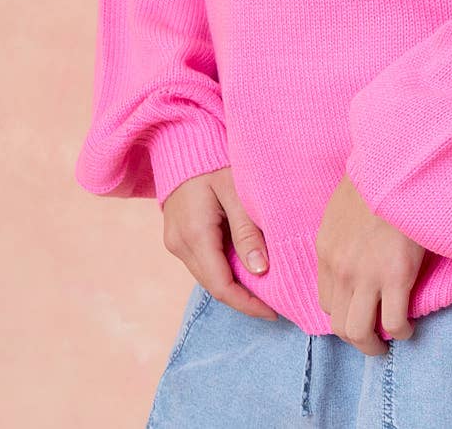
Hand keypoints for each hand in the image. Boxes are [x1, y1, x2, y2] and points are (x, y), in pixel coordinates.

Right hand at [162, 167, 278, 321]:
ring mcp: (174, 242)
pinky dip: (224, 269)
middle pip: (214, 285)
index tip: (275, 311)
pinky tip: (245, 264)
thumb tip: (260, 270)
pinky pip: (203, 263)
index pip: (222, 286)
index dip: (248, 304)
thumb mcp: (236, 190)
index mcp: (194, 234)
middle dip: (244, 297)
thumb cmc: (213, 160)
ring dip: (234, 284)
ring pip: (207, 276)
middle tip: (276, 301)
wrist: (181, 141)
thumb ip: (247, 230)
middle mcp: (179, 244)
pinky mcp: (177, 237)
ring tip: (265, 285)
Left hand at [315, 173, 426, 355]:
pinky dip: (401, 331)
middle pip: (338, 323)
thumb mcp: (342, 210)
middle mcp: (340, 268)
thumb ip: (342, 238)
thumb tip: (353, 255)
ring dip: (373, 344)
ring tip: (388, 340)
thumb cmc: (377, 180)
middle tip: (373, 338)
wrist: (398, 165)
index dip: (344, 311)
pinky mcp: (396, 275)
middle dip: (356, 338)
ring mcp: (366, 275)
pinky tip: (408, 326)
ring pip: (359, 332)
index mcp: (326, 250)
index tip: (360, 311)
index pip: (326, 300)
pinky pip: (393, 322)